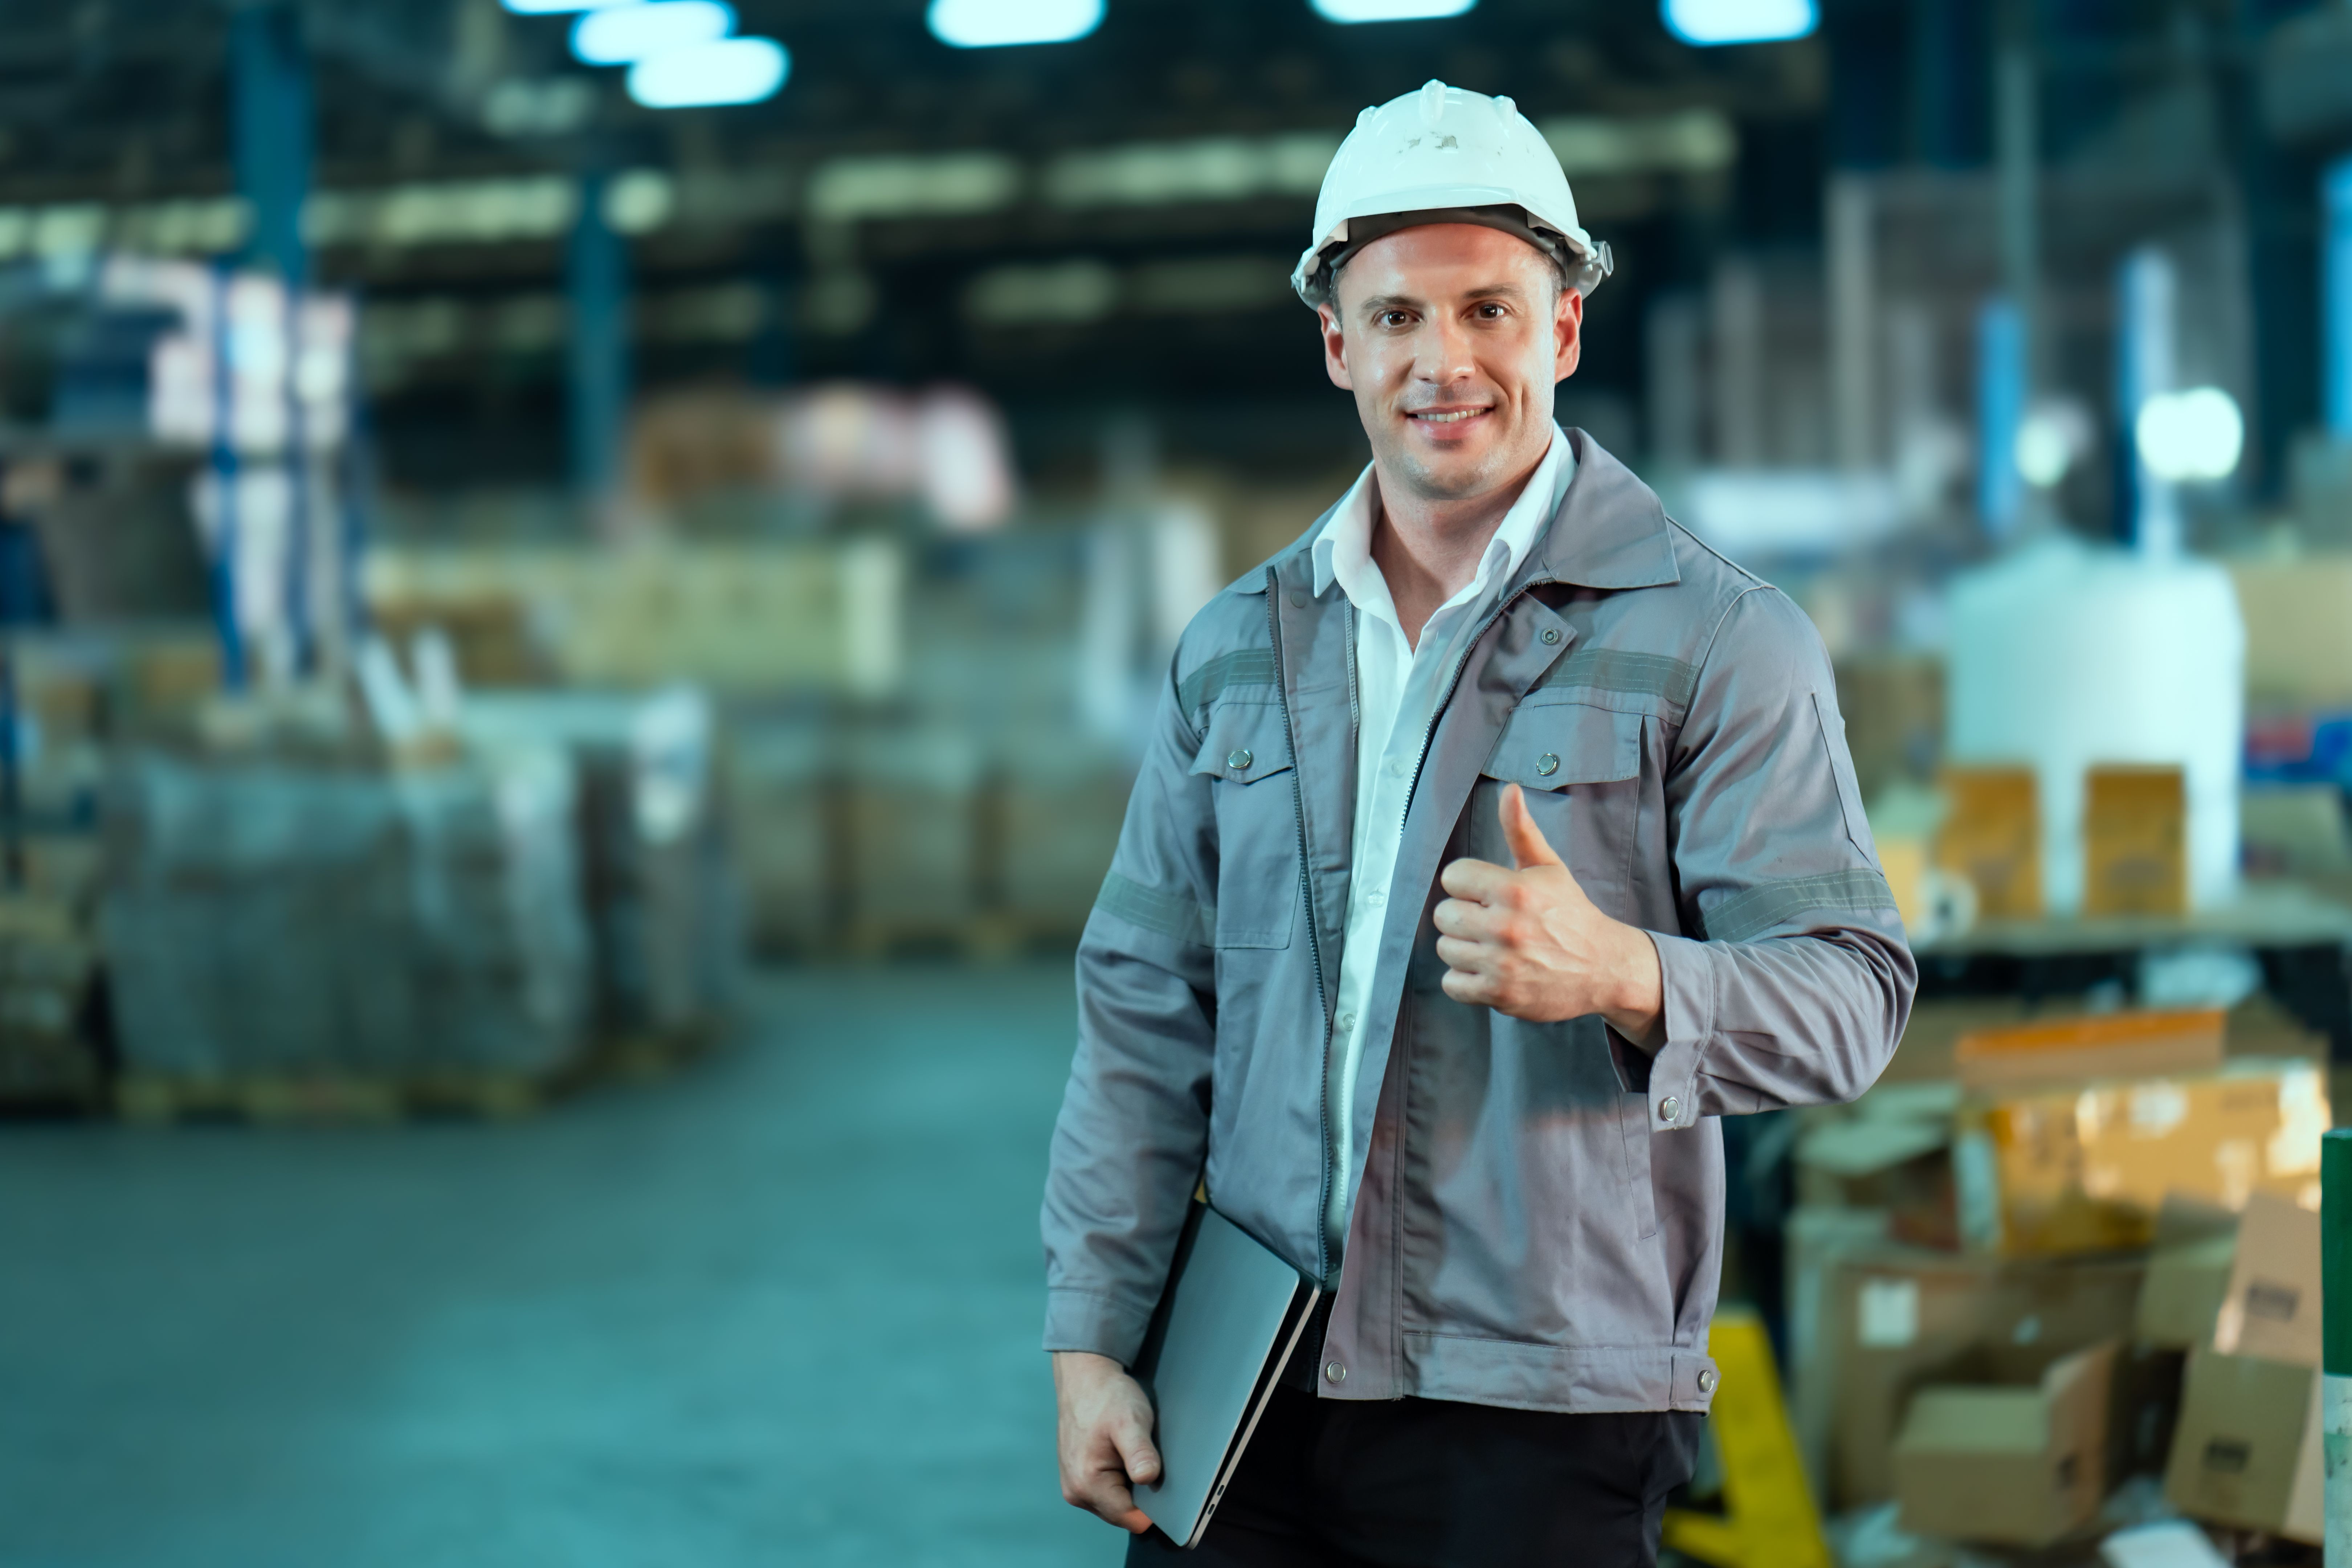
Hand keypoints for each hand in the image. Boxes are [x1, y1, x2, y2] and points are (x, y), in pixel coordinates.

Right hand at [1053, 1350, 1160, 1533]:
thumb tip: (1147, 1478)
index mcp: (1087, 1485)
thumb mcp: (1131, 1421)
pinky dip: (1120, 1479)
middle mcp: (1076, 1493)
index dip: (1154, 1507)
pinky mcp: (1077, 1478)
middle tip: (1148, 1460)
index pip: (1132, 1519)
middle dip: (1141, 1495)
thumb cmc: (1107, 1396)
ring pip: (1116, 1504)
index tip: (1163, 1480)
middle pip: (1123, 1514)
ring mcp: (1074, 1486)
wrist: (1084, 1377)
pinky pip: (1108, 1492)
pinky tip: (1123, 1455)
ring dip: (1130, 1486)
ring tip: (1134, 1454)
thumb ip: (1139, 1452)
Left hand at [1433, 784, 1664, 1045]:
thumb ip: (1521, 830)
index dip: (1467, 884)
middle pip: (1444, 915)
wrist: (1604, 967)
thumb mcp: (1549, 868)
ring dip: (1463, 948)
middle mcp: (1505, 927)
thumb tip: (1508, 790)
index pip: (1453, 877)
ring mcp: (1501, 963)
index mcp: (1515, 890)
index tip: (1484, 893)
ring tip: (1489, 946)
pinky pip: (1451, 984)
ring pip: (1445, 949)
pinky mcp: (1499, 994)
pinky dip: (1464, 980)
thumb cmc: (1571, 914)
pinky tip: (1486, 970)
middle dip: (1463, 916)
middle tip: (1488, 921)